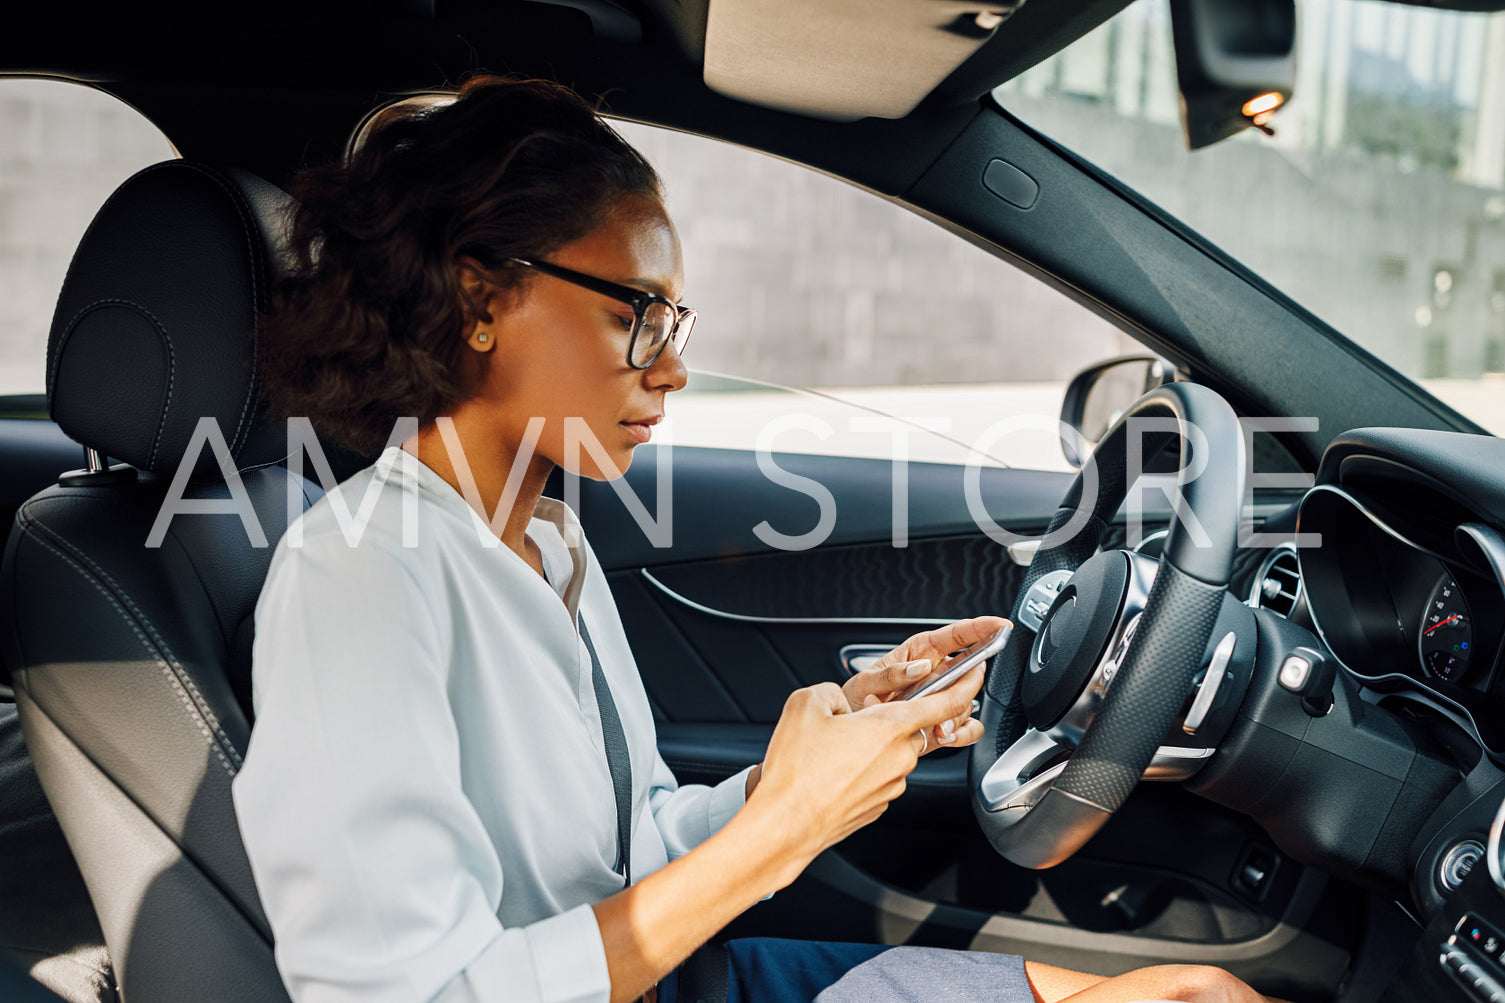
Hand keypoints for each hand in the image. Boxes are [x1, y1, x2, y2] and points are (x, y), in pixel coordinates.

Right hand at [748, 673, 985, 885]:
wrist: (786, 824)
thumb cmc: (797, 771)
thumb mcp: (806, 704)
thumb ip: (831, 691)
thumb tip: (838, 700)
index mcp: (891, 726)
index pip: (948, 701)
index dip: (968, 683)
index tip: (978, 671)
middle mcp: (901, 757)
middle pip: (914, 726)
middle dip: (892, 717)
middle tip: (857, 716)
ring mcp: (893, 785)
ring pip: (893, 752)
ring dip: (873, 745)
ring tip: (832, 749)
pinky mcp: (880, 805)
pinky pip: (879, 776)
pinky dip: (863, 769)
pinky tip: (832, 771)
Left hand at [840, 615, 1007, 752]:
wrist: (850, 730)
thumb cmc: (855, 698)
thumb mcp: (865, 682)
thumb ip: (890, 674)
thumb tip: (919, 667)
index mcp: (920, 653)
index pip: (956, 635)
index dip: (980, 628)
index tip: (1000, 625)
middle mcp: (935, 674)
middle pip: (969, 670)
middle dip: (969, 682)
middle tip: (959, 690)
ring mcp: (940, 699)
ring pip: (968, 701)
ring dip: (956, 714)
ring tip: (935, 725)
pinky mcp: (940, 723)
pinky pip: (965, 728)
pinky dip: (959, 734)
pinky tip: (941, 736)